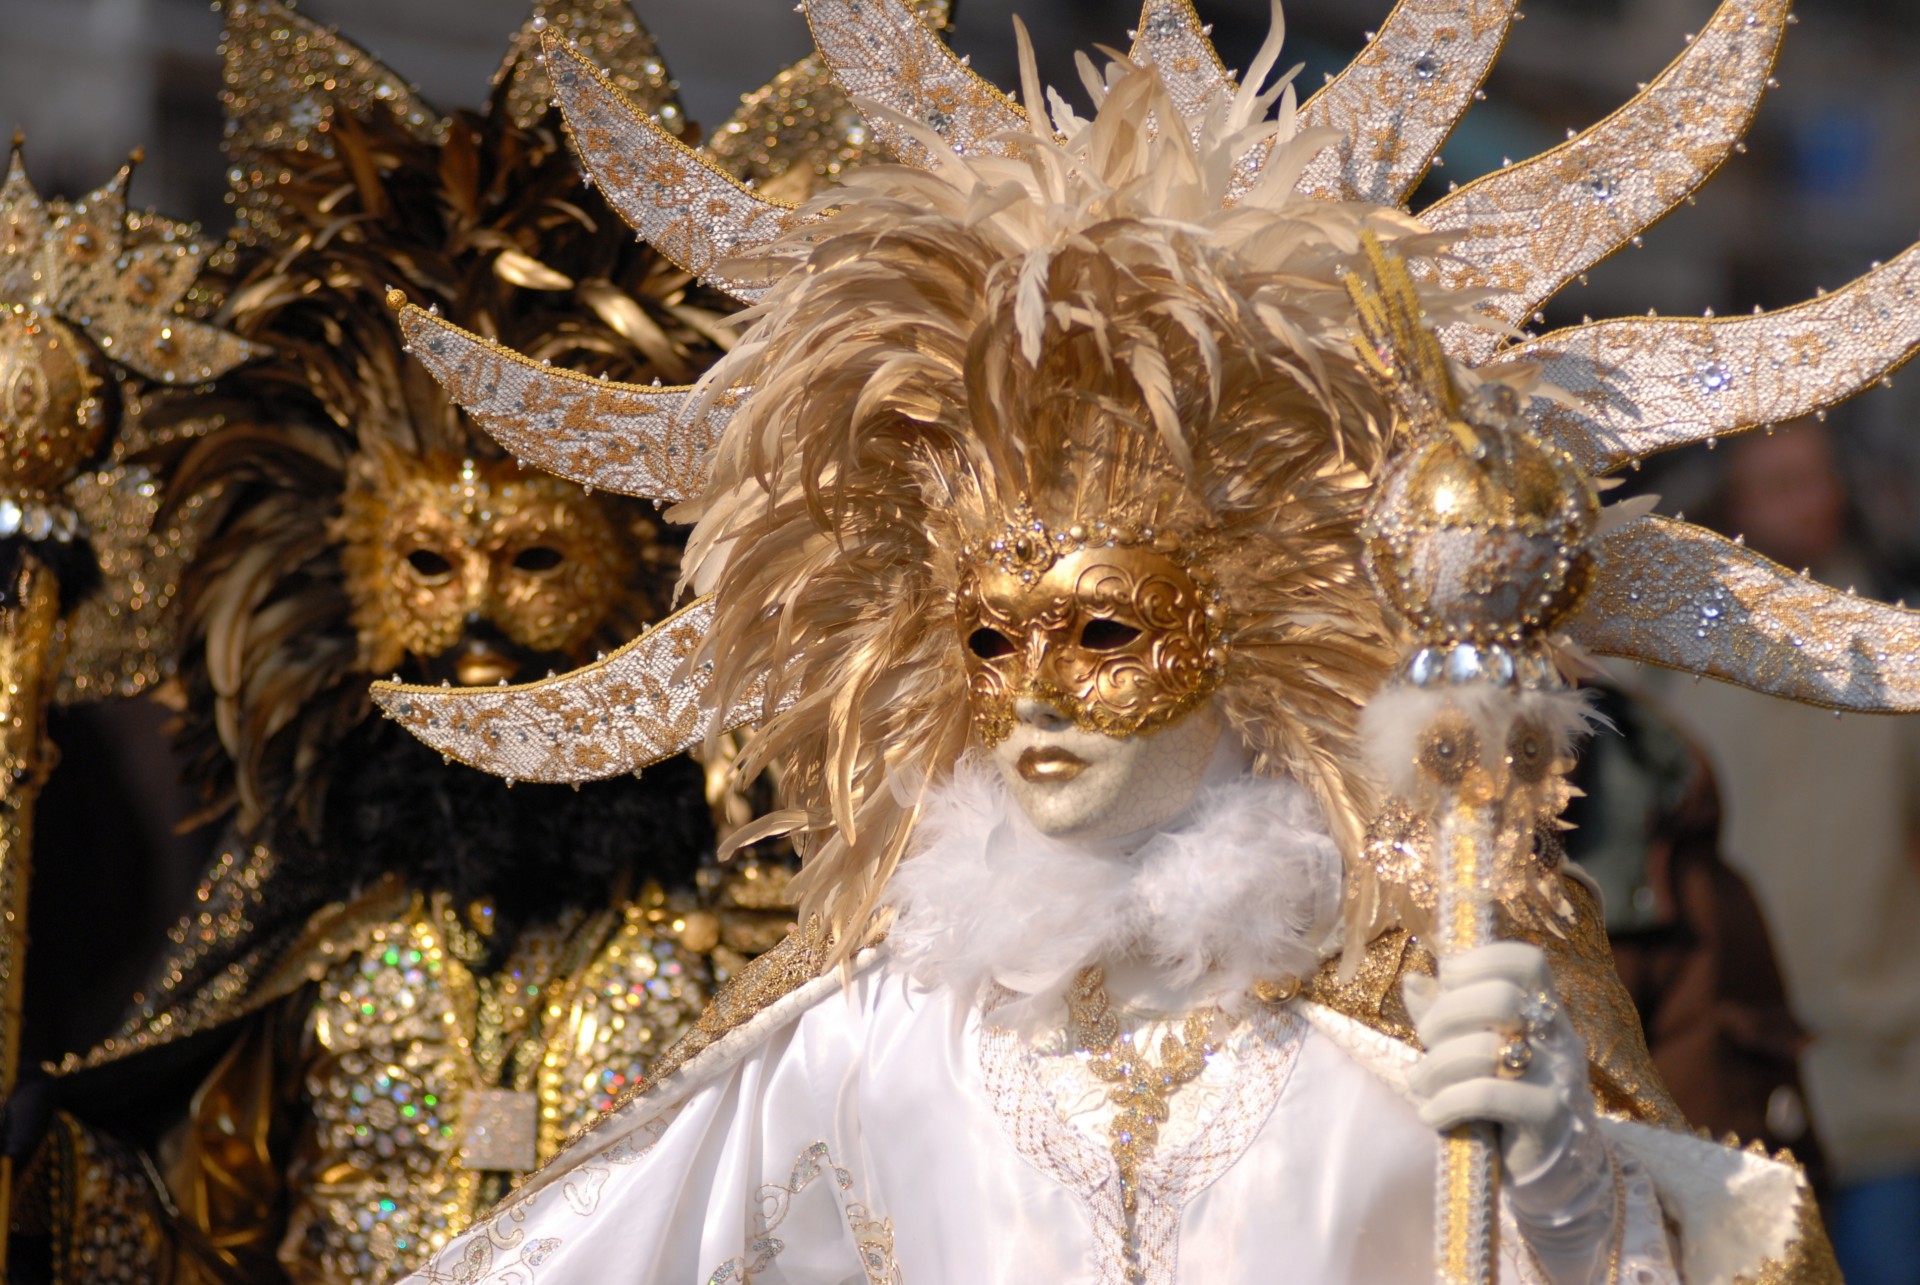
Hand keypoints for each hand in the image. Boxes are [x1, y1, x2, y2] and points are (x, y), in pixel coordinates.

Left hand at [1403, 940, 1587, 1183]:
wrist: (1555, 1173)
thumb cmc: (1505, 1101)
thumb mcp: (1475, 1051)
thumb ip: (1447, 1014)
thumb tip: (1414, 980)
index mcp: (1544, 1010)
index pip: (1525, 960)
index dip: (1480, 959)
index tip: (1447, 979)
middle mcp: (1558, 1037)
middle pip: (1501, 997)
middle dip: (1446, 1014)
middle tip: (1426, 1039)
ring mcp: (1557, 1076)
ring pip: (1484, 1049)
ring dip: (1434, 1066)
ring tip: (1420, 1084)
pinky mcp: (1548, 1117)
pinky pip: (1485, 1096)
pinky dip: (1444, 1103)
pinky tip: (1431, 1115)